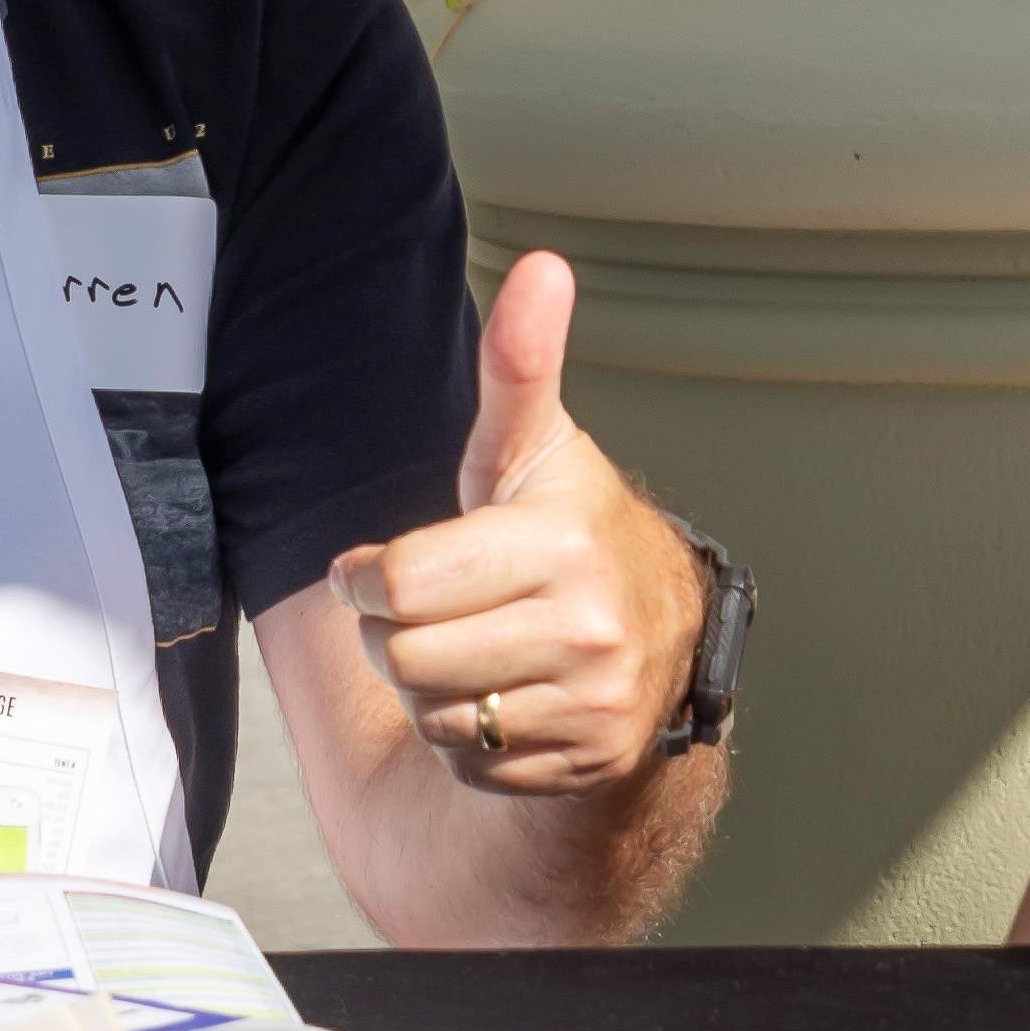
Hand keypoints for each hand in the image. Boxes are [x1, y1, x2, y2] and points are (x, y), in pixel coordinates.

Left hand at [330, 253, 704, 794]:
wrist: (662, 630)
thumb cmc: (568, 530)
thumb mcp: (534, 447)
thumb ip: (520, 365)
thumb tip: (543, 268)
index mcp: (560, 545)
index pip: (399, 584)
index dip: (367, 577)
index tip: (378, 567)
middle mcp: (587, 630)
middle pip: (405, 657)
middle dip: (397, 633)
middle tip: (435, 607)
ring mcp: (591, 705)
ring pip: (432, 716)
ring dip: (429, 688)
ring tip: (473, 647)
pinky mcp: (583, 762)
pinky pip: (466, 762)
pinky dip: (466, 738)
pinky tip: (502, 692)